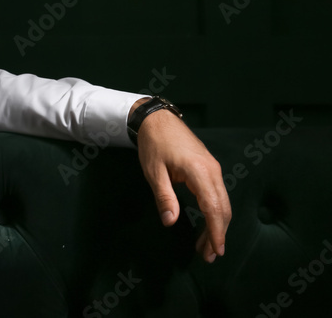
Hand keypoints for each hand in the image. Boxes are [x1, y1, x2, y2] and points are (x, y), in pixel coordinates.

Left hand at [135, 107, 231, 262]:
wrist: (157, 119)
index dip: (216, 230)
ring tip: (207, 247)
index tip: (216, 250)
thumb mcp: (154, 171)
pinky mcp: (210, 169)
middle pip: (223, 208)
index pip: (213, 207)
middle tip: (209, 255)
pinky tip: (207, 225)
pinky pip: (217, 195)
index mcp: (199, 171)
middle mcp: (213, 171)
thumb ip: (164, 197)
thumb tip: (171, 222)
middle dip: (218, 233)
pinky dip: (215, 213)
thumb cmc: (154, 144)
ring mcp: (214, 169)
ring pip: (222, 202)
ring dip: (218, 225)